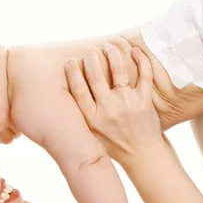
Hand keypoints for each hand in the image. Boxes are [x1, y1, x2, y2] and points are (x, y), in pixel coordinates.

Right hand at [64, 45, 161, 164]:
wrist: (141, 154)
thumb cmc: (112, 143)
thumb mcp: (91, 133)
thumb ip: (80, 115)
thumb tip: (59, 94)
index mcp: (92, 118)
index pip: (78, 89)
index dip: (72, 71)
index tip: (70, 61)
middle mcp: (108, 110)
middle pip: (95, 75)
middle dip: (90, 58)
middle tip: (90, 53)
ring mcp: (127, 104)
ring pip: (118, 70)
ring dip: (111, 54)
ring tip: (108, 48)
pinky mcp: (144, 101)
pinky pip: (144, 75)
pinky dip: (140, 59)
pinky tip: (135, 51)